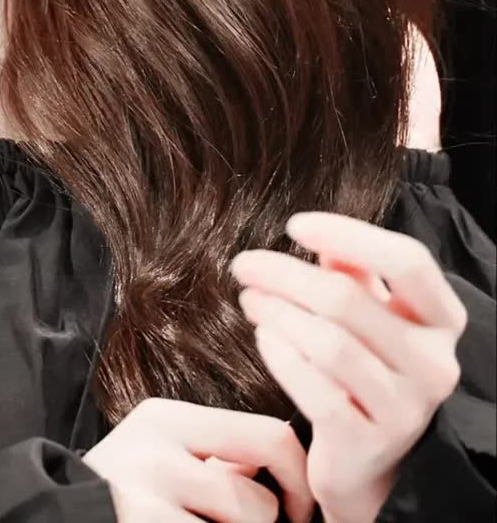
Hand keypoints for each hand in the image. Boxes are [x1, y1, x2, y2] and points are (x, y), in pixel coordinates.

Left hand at [229, 210, 468, 522]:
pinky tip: (264, 338)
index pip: (408, 261)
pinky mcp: (368, 444)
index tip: (294, 226)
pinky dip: (282, 357)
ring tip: (249, 299)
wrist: (367, 461)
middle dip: (285, 274)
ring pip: (328, 343)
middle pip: (349, 299)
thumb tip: (323, 240)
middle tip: (245, 265)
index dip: (348, 235)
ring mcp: (405, 409)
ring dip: (277, 312)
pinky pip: (316, 390)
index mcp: (442, 320)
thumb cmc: (366, 368)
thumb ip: (355, 274)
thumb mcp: (372, 315)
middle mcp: (435, 364)